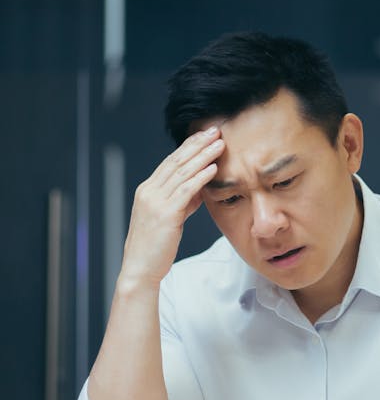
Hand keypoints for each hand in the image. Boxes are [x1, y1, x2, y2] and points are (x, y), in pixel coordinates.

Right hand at [118, 127, 223, 289]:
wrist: (140, 269)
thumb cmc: (156, 247)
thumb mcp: (171, 219)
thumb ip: (184, 202)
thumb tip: (201, 189)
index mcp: (148, 190)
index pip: (171, 161)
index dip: (189, 146)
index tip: (205, 135)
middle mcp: (149, 191)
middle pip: (176, 161)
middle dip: (197, 144)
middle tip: (215, 130)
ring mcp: (155, 201)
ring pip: (182, 172)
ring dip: (203, 156)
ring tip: (220, 143)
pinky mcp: (165, 214)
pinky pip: (185, 191)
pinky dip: (200, 177)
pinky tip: (213, 168)